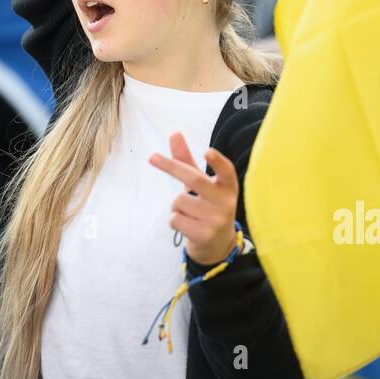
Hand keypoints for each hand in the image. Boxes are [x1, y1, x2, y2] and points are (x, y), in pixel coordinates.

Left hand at [150, 133, 239, 265]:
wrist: (217, 245)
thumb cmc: (206, 206)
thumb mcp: (200, 184)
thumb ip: (187, 160)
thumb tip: (175, 133)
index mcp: (227, 187)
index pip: (226, 171)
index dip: (218, 162)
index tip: (207, 151)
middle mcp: (226, 202)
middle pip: (194, 179)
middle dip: (171, 167)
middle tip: (152, 157)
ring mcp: (216, 219)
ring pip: (179, 201)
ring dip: (176, 206)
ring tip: (189, 213)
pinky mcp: (205, 234)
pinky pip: (175, 219)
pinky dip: (175, 220)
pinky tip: (187, 226)